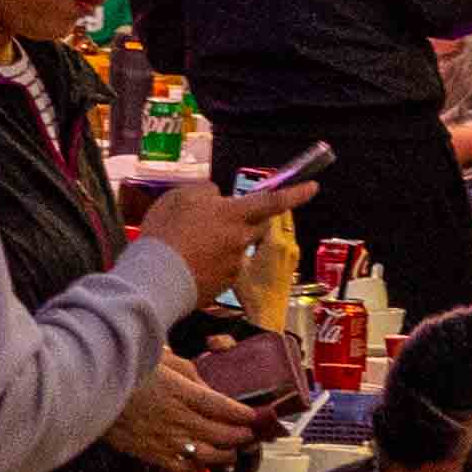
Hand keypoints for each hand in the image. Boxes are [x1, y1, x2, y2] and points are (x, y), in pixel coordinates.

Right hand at [106, 350, 268, 471]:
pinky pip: (184, 469)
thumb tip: (207, 386)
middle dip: (242, 435)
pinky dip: (198, 467)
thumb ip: (187, 372)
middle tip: (251, 433)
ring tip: (233, 450)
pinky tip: (202, 461)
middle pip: (223, 434)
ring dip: (226, 454)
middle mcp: (178, 419)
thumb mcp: (159, 357)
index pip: (225, 408)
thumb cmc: (121, 366)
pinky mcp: (151, 454)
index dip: (245, 415)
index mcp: (181, 392)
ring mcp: (165, 440)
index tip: (256, 416)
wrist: (86, 388)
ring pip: (209, 455)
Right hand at [127, 175, 285, 294]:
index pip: (272, 201)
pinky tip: (191, 262)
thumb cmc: (166, 231)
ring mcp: (235, 264)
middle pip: (256, 225)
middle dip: (245, 220)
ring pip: (238, 247)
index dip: (295, 194)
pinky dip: (214, 263)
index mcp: (233, 215)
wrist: (156, 278)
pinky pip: (226, 267)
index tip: (314, 188)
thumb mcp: (179, 196)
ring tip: (193, 244)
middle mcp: (240, 240)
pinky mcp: (225, 284)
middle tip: (219, 219)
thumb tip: (217, 198)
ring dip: (224, 242)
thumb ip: (205, 192)